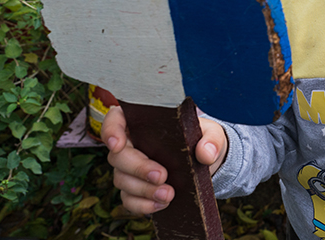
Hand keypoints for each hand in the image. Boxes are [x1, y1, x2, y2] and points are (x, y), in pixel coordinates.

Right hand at [101, 105, 227, 214]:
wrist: (205, 164)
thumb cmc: (202, 140)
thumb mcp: (213, 134)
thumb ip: (212, 140)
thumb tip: (205, 154)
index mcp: (143, 122)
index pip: (115, 119)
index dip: (111, 130)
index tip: (118, 144)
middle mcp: (131, 144)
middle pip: (117, 156)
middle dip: (138, 168)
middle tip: (162, 176)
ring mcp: (130, 169)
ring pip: (122, 180)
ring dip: (143, 190)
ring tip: (169, 194)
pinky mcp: (135, 189)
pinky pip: (129, 200)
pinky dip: (143, 205)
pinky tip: (162, 204)